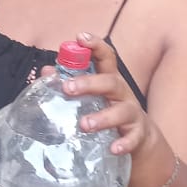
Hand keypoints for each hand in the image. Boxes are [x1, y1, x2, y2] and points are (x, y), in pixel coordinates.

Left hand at [53, 32, 153, 156]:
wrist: (140, 139)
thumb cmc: (108, 111)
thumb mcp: (92, 96)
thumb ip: (70, 83)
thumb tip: (46, 72)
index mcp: (109, 80)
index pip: (106, 58)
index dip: (95, 45)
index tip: (80, 37)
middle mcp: (122, 94)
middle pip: (110, 82)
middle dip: (90, 83)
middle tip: (68, 88)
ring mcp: (132, 114)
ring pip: (122, 111)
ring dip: (103, 118)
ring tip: (84, 125)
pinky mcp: (138, 135)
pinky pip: (133, 138)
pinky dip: (124, 143)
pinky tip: (113, 148)